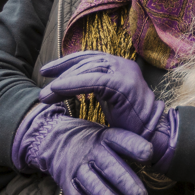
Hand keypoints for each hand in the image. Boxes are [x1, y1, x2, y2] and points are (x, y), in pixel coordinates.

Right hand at [10, 104, 151, 194]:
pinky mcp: (67, 183)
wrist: (57, 142)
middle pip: (108, 166)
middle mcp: (90, 151)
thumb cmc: (94, 142)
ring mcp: (77, 167)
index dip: (134, 146)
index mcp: (104, 137)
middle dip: (125, 182)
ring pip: (95, 186)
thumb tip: (157, 162)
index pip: (119, 139)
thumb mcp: (109, 136)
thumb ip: (129, 148)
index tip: (149, 154)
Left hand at [40, 51, 178, 172]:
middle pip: (87, 60)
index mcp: (120, 66)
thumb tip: (71, 84)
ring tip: (45, 94)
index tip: (48, 71)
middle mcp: (123, 65)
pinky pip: (93, 81)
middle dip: (61, 69)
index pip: (90, 57)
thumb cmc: (129, 123)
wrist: (151, 137)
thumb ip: (96, 87)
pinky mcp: (123, 85)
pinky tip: (57, 90)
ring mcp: (125, 73)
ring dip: (63, 81)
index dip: (67, 62)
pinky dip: (73, 84)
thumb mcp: (109, 100)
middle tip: (42, 77)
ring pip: (88, 69)